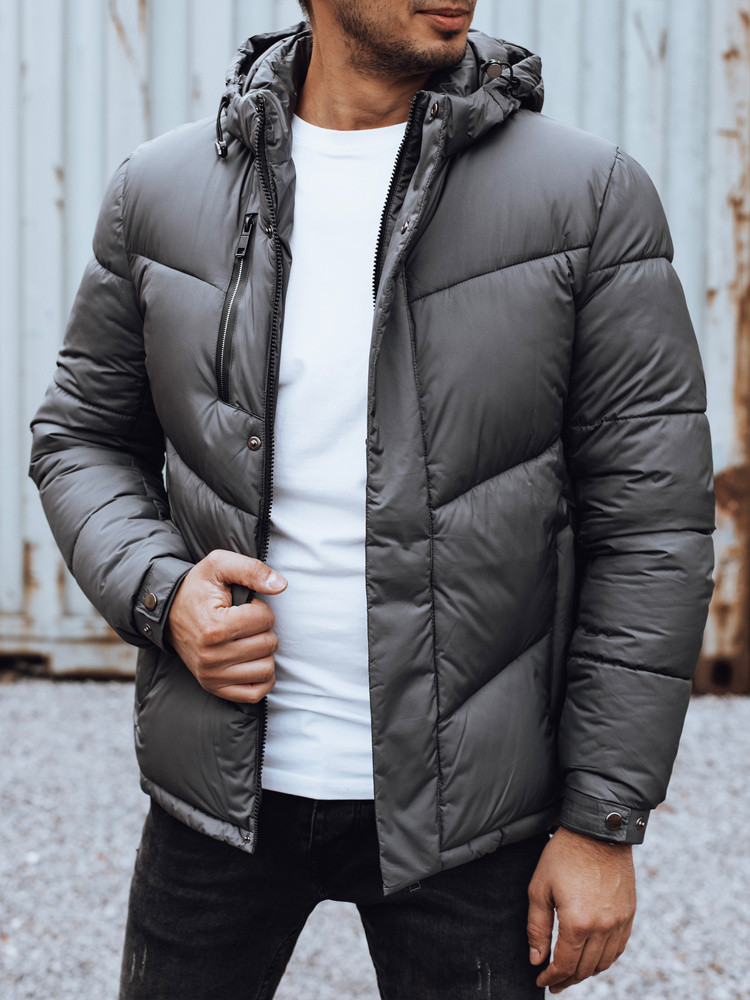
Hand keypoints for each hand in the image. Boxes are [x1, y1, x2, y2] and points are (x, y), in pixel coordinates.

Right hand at [164, 548, 286, 702]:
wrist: (168, 611)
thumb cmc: (197, 587)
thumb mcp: (219, 564)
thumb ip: (251, 569)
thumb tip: (280, 584)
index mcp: (215, 627)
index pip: (265, 618)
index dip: (260, 607)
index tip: (242, 606)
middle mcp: (211, 656)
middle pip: (268, 644)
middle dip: (262, 629)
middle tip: (243, 623)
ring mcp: (212, 675)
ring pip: (267, 668)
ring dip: (263, 651)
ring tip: (246, 639)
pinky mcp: (214, 687)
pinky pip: (255, 693)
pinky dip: (262, 678)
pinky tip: (253, 660)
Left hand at [527, 825, 635, 992]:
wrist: (597, 831)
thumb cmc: (563, 855)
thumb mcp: (540, 888)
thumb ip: (537, 927)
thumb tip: (536, 959)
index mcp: (577, 923)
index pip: (564, 965)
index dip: (551, 977)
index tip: (541, 981)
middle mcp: (603, 928)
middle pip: (585, 969)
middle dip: (567, 979)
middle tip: (554, 983)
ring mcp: (619, 922)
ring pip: (604, 963)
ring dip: (587, 973)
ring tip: (572, 974)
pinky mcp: (629, 914)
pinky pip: (619, 949)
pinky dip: (605, 959)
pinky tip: (593, 958)